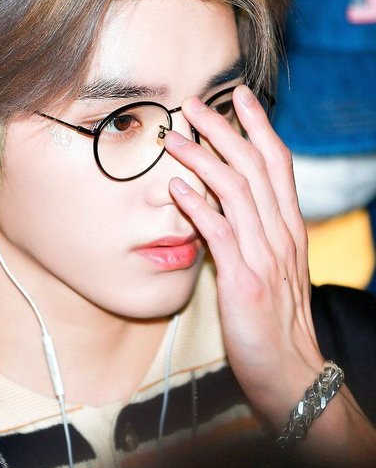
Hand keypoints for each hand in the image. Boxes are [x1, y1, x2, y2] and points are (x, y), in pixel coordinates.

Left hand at [164, 86, 375, 459]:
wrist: (292, 372)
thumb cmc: (278, 321)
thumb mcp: (275, 269)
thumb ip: (256, 233)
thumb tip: (226, 203)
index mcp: (289, 228)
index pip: (278, 164)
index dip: (259, 126)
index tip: (239, 96)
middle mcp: (281, 235)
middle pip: (255, 168)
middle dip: (225, 130)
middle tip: (194, 104)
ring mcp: (264, 257)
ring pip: (236, 194)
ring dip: (204, 161)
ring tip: (175, 138)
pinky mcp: (244, 283)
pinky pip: (220, 236)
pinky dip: (198, 209)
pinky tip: (176, 190)